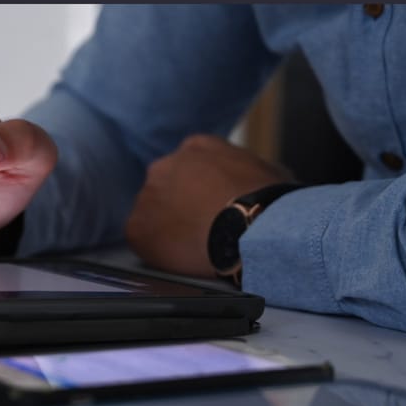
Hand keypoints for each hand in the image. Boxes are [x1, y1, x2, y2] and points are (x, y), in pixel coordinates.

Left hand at [125, 135, 291, 277]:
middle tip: (199, 228)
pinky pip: (142, 240)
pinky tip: (179, 258)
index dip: (199, 189)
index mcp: (196, 147)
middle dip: (179, 206)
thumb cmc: (268, 203)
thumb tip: (255, 181)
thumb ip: (246, 170)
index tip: (209, 205)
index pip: (190, 166)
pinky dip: (156, 251)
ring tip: (193, 247)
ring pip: (152, 213)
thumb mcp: (266, 170)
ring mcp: (147, 196)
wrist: (251, 229)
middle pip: (165, 187)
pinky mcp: (137, 228)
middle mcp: (165, 166)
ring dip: (167, 228)